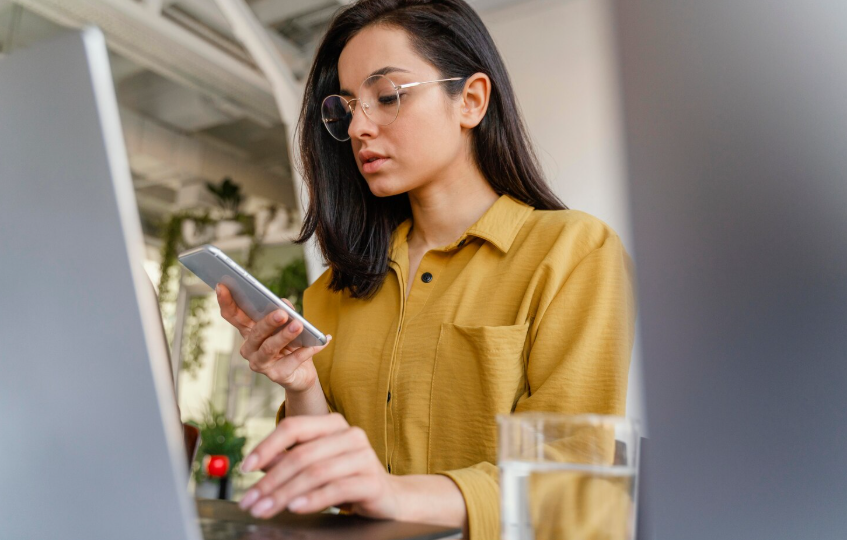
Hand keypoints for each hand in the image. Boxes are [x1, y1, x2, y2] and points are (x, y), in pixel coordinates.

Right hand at [215, 284, 330, 391]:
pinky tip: (319, 343)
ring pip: (269, 348)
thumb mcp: (288, 324)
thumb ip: (285, 311)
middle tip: (281, 313)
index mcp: (249, 332)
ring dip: (285, 336)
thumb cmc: (292, 344)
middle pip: (255, 332)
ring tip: (298, 325)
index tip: (222, 285)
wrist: (302, 374)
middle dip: (268, 322)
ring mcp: (260, 364)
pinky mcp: (276, 375)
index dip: (226, 301)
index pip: (233, 316)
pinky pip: (292, 361)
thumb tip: (284, 304)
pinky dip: (306, 351)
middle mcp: (249, 348)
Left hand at [237, 413, 400, 519]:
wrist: (390, 497)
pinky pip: (337, 489)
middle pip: (301, 454)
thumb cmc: (347, 479)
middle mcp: (350, 434)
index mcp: (333, 424)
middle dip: (270, 480)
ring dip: (284, 494)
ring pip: (316, 473)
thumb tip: (257, 464)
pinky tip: (295, 507)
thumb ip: (289, 460)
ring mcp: (364, 455)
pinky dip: (312, 500)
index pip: (293, 427)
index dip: (266, 446)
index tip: (245, 467)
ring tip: (265, 509)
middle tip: (250, 501)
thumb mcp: (315, 467)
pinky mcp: (372, 481)